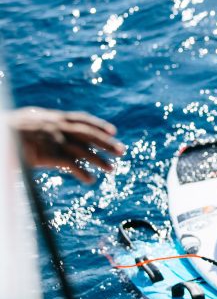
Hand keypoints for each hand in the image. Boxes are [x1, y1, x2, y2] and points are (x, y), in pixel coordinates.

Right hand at [8, 107, 124, 183]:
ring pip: (84, 152)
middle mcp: (58, 127)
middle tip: (122, 151)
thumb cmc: (10, 130)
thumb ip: (46, 124)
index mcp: (54, 118)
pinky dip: (82, 173)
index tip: (113, 131)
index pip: (82, 119)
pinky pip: (71, 166)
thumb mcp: (30, 120)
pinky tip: (90, 181)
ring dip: (99, 161)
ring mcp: (54, 141)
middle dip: (107, 143)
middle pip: (89, 135)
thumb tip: (55, 125)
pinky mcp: (49, 155)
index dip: (98, 125)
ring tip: (111, 169)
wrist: (0, 134)